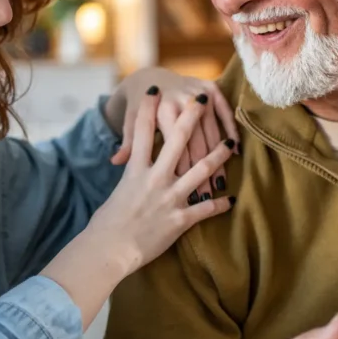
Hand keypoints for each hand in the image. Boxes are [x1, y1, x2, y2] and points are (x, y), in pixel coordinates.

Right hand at [42, 89, 235, 328]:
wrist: (109, 250)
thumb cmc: (106, 224)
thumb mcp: (115, 192)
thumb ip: (126, 174)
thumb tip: (121, 160)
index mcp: (135, 170)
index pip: (142, 131)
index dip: (148, 108)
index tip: (155, 89)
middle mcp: (154, 178)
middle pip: (176, 140)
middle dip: (190, 117)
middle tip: (200, 99)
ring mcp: (170, 197)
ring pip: (201, 170)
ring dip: (218, 156)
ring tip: (231, 145)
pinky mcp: (180, 219)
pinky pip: (206, 209)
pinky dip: (219, 204)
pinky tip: (229, 200)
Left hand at [106, 67, 238, 201]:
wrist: (150, 76)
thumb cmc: (137, 107)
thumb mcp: (130, 123)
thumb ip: (128, 143)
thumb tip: (115, 162)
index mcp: (162, 110)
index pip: (176, 146)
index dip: (182, 170)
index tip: (186, 192)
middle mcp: (182, 99)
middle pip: (197, 141)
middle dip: (203, 170)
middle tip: (208, 193)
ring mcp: (198, 92)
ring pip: (212, 131)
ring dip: (218, 157)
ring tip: (220, 181)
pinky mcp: (210, 88)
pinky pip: (224, 113)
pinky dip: (231, 131)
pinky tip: (235, 151)